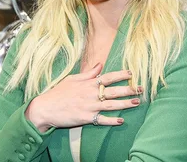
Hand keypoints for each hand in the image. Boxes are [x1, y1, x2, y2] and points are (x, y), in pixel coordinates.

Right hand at [25, 63, 140, 131]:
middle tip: (140, 89)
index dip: (120, 74)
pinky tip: (121, 120)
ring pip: (111, 105)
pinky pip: (102, 120)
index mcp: (88, 83)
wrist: (45, 108)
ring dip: (125, 104)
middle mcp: (90, 94)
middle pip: (113, 91)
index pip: (107, 77)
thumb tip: (100, 64)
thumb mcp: (72, 79)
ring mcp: (89, 106)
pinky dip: (111, 120)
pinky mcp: (85, 118)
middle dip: (128, 89)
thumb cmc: (58, 92)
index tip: (131, 72)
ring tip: (136, 102)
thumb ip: (88, 73)